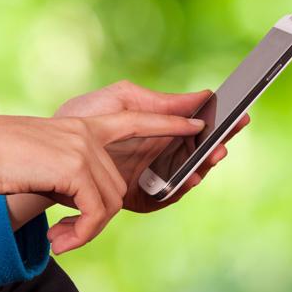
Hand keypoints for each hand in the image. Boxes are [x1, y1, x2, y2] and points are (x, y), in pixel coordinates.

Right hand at [0, 112, 203, 253]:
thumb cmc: (5, 161)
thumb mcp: (50, 162)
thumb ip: (79, 171)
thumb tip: (102, 204)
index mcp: (85, 125)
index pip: (137, 118)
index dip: (169, 121)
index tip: (197, 122)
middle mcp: (89, 132)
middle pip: (120, 186)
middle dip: (100, 217)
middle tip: (71, 236)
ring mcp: (84, 146)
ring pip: (110, 201)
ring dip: (86, 230)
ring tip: (60, 239)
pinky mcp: (76, 164)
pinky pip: (96, 212)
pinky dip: (81, 234)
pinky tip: (59, 240)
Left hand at [56, 80, 249, 211]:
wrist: (50, 153)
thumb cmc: (82, 119)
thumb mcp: (121, 101)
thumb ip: (159, 102)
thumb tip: (202, 94)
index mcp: (159, 125)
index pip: (198, 124)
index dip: (220, 122)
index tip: (240, 115)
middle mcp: (161, 150)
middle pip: (198, 151)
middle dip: (216, 145)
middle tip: (227, 139)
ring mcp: (152, 173)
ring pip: (187, 172)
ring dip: (202, 166)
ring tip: (211, 156)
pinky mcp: (140, 196)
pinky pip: (166, 195)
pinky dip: (179, 188)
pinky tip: (187, 178)